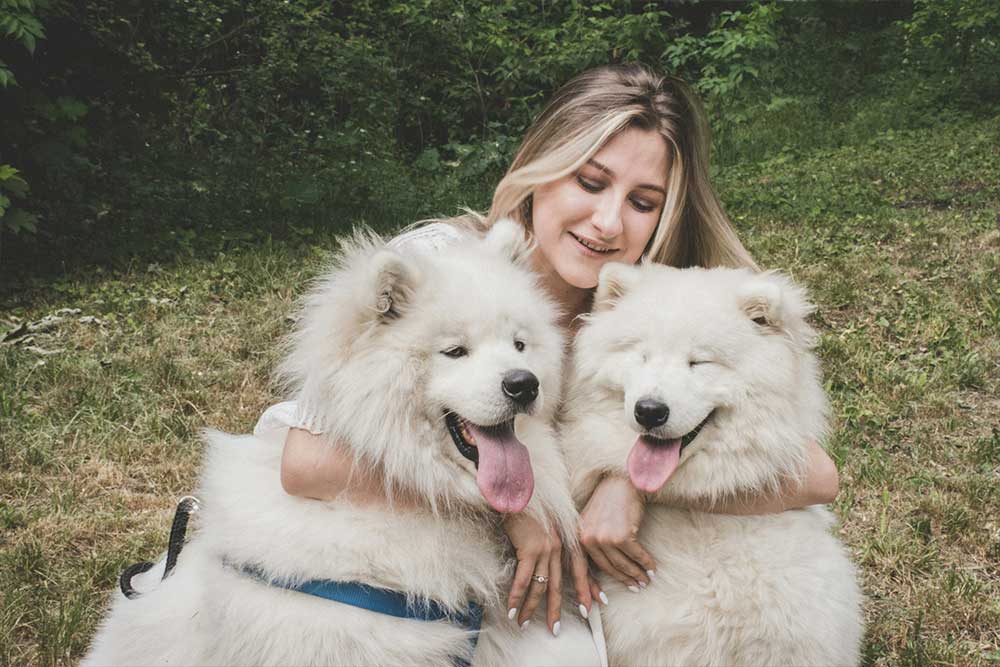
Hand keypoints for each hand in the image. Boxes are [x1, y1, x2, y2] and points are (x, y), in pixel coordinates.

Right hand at [503, 512, 591, 634]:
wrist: (518, 491)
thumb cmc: (530, 507)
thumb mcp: (549, 524)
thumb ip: (553, 542)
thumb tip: (547, 561)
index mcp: (566, 540)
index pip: (580, 569)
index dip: (587, 588)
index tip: (593, 607)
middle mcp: (559, 547)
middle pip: (559, 584)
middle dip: (556, 609)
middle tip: (555, 629)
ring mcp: (545, 549)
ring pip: (540, 586)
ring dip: (531, 608)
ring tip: (524, 623)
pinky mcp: (529, 549)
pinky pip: (523, 580)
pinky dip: (517, 597)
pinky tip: (512, 610)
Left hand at [578, 473, 655, 590]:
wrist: (622, 482)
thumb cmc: (609, 501)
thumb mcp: (591, 522)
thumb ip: (592, 542)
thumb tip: (601, 567)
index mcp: (578, 537)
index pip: (583, 568)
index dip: (588, 589)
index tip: (594, 606)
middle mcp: (588, 539)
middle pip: (609, 568)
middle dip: (625, 580)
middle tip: (636, 587)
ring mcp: (605, 538)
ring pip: (624, 565)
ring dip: (638, 574)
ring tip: (646, 579)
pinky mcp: (622, 536)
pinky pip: (637, 556)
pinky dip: (646, 564)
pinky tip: (653, 568)